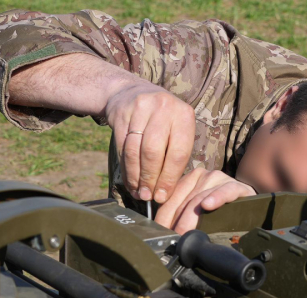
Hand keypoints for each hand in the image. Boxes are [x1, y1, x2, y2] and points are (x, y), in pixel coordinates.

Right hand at [105, 83, 195, 202]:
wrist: (133, 92)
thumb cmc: (162, 120)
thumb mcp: (176, 130)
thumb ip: (175, 156)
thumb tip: (165, 192)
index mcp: (184, 115)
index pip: (178, 153)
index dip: (169, 178)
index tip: (162, 196)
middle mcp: (164, 108)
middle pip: (153, 152)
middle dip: (150, 178)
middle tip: (148, 196)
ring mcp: (141, 108)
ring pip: (135, 151)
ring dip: (136, 176)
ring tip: (138, 192)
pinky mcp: (122, 113)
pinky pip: (122, 147)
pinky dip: (126, 168)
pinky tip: (130, 180)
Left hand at [155, 168, 256, 233]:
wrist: (249, 208)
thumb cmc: (220, 214)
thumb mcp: (198, 214)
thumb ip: (182, 217)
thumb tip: (164, 232)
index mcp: (188, 180)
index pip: (171, 200)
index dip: (164, 218)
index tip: (162, 234)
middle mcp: (202, 176)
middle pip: (184, 201)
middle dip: (178, 222)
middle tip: (174, 239)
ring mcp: (219, 179)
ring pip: (200, 198)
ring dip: (191, 217)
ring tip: (185, 232)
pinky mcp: (237, 186)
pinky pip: (225, 191)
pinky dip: (216, 198)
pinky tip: (208, 206)